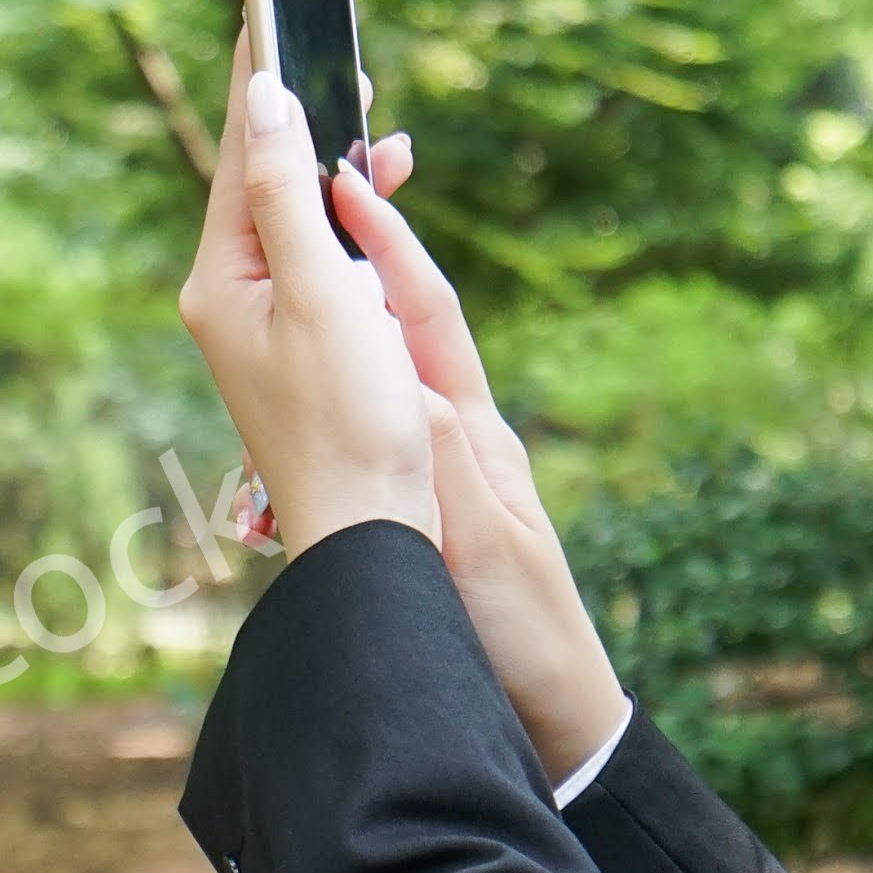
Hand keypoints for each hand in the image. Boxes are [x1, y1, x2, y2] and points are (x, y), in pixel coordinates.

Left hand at [176, 32, 441, 556]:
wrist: (370, 530)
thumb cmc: (349, 419)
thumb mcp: (322, 292)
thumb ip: (288, 193)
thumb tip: (265, 101)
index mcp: (219, 279)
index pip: (240, 153)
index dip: (259, 79)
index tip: (267, 5)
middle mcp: (228, 294)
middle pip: (262, 179)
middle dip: (305, 119)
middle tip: (343, 56)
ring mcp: (261, 320)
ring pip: (294, 216)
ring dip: (334, 170)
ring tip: (382, 134)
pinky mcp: (299, 341)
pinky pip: (317, 256)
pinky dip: (348, 222)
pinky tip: (379, 207)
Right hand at [333, 167, 634, 785]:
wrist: (561, 713)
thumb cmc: (528, 638)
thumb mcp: (484, 546)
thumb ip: (445, 462)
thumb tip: (409, 377)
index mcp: (470, 431)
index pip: (426, 311)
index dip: (389, 238)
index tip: (340, 170)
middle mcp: (459, 432)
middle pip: (407, 312)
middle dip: (366, 235)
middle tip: (320, 158)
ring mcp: (449, 464)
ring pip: (394, 353)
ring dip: (357, 285)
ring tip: (310, 224)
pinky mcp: (438, 502)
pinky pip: (392, 404)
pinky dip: (359, 357)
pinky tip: (330, 346)